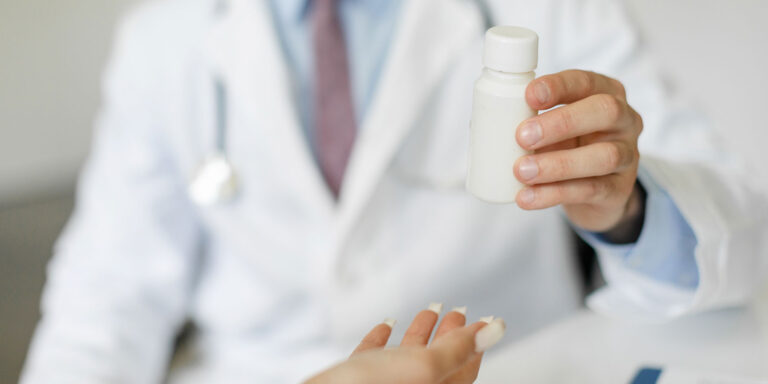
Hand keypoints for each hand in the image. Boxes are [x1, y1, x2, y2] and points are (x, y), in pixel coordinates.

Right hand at [304, 306, 505, 383]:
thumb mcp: (423, 367)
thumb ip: (458, 348)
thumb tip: (496, 329)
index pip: (464, 368)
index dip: (475, 341)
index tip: (485, 319)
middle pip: (438, 362)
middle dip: (448, 333)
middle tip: (455, 311)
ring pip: (406, 358)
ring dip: (417, 333)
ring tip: (427, 310)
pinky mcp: (354, 383)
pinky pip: (372, 359)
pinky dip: (380, 340)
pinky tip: (384, 325)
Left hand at [514, 70, 643, 233]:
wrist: (597, 192)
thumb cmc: (569, 146)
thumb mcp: (555, 128)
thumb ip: (531, 121)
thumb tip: (484, 127)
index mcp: (605, 93)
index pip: (585, 81)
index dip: (558, 87)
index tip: (528, 95)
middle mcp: (624, 120)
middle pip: (604, 112)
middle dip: (561, 122)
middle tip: (522, 136)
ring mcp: (628, 155)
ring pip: (603, 156)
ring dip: (557, 164)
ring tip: (521, 171)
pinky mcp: (619, 190)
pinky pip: (590, 190)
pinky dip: (554, 194)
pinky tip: (527, 197)